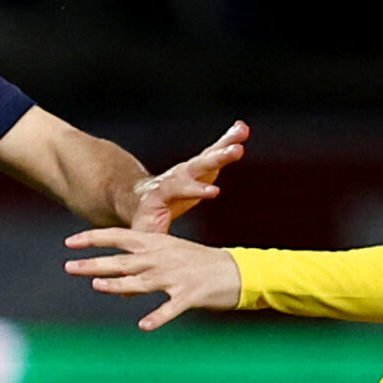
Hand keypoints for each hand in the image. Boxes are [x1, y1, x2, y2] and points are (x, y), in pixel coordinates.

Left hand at [65, 228, 241, 330]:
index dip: (93, 238)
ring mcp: (175, 277)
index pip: (118, 237)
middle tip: (69, 267)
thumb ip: (143, 260)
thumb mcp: (170, 252)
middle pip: (122, 261)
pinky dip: (157, 317)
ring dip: (118, 285)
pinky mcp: (189, 295)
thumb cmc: (199, 263)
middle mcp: (162, 258)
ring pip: (141, 282)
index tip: (69, 243)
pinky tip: (144, 326)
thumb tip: (115, 271)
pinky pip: (170, 309)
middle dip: (94, 263)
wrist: (238, 271)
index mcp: (157, 244)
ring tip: (98, 286)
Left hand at [127, 119, 248, 233]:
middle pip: (195, 166)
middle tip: (235, 151)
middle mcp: (176, 177)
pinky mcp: (200, 168)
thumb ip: (149, 239)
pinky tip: (241, 128)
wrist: (140, 201)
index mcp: (161, 194)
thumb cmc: (144, 221)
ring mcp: (188, 170)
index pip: (178, 189)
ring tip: (242, 133)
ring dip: (225, 145)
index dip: (195, 190)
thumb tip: (149, 253)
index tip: (214, 192)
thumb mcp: (144, 233)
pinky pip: (215, 153)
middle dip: (215, 159)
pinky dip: (228, 140)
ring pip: (207, 156)